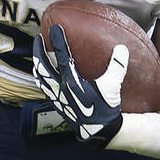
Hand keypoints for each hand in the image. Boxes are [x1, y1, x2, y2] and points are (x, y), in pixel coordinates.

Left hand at [31, 24, 126, 147]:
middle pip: (43, 66)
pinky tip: (45, 76)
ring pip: (40, 78)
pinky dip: (42, 78)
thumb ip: (117, 66)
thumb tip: (121, 47)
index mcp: (72, 82)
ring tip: (37, 56)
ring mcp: (56, 96)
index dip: (58, 41)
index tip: (55, 28)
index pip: (62, 57)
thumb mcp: (113, 86)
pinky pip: (44, 88)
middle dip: (39, 51)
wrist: (97, 131)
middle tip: (38, 38)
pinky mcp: (57, 103)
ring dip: (38, 65)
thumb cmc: (105, 108)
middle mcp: (60, 88)